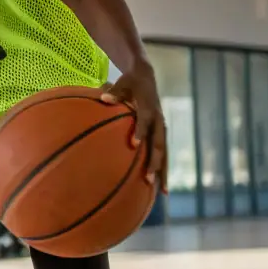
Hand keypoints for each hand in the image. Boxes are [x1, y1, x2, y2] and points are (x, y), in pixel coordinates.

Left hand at [101, 63, 166, 190]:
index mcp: (148, 106)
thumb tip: (103, 97)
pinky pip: (163, 152)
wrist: (145, 76)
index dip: (140, 131)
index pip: (144, 119)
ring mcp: (161, 127)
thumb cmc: (130, 81)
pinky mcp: (160, 132)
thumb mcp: (122, 82)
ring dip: (163, 171)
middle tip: (148, 179)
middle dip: (154, 161)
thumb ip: (114, 92)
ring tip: (162, 192)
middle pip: (158, 143)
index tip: (133, 145)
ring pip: (164, 152)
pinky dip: (163, 168)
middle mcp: (158, 119)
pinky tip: (161, 187)